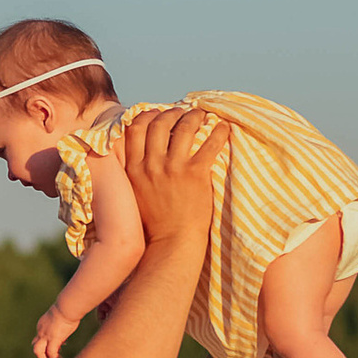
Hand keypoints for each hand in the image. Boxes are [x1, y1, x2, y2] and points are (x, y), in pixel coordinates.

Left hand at [33, 305, 78, 357]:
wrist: (66, 307)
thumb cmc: (67, 309)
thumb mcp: (61, 319)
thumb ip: (60, 327)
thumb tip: (64, 337)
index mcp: (42, 325)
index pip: (40, 337)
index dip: (47, 343)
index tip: (61, 344)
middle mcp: (41, 331)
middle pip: (34, 345)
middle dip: (41, 353)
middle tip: (50, 356)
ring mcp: (46, 336)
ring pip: (37, 351)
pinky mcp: (53, 339)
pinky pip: (51, 353)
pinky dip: (54, 357)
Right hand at [125, 104, 219, 252]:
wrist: (172, 244)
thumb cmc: (154, 224)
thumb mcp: (135, 193)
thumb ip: (135, 172)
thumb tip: (142, 154)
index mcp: (133, 169)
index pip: (135, 128)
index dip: (147, 115)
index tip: (157, 114)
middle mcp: (150, 165)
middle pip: (159, 123)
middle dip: (171, 113)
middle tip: (182, 113)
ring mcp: (172, 169)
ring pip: (183, 128)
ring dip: (194, 117)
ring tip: (201, 115)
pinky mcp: (195, 175)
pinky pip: (209, 144)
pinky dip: (218, 132)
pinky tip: (223, 128)